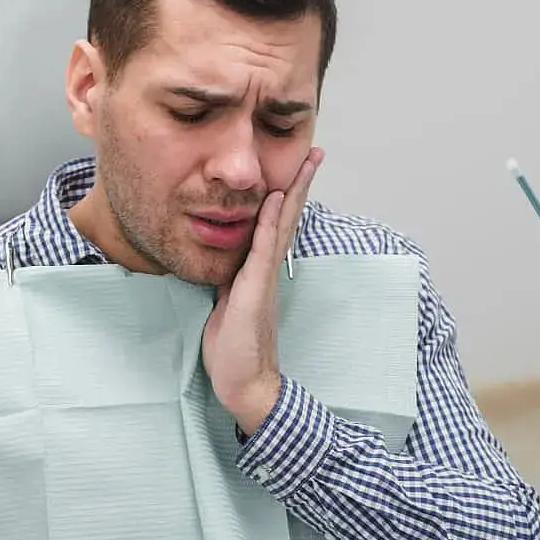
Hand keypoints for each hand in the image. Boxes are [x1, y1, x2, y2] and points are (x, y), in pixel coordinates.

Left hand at [202, 149, 324, 435]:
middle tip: (316, 154)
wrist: (245, 385)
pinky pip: (263, 251)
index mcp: (259, 273)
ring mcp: (264, 280)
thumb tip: (223, 264)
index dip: (286, 198)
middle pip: (287, 220)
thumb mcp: (225, 306)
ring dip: (294, 193)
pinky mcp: (255, 292)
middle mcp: (267, 272)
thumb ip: (228, 282)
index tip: (296, 169)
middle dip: (300, 185)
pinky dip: (270, 223)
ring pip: (281, 228)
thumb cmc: (234, 352)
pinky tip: (276, 199)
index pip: (275, 227)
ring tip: (307, 163)